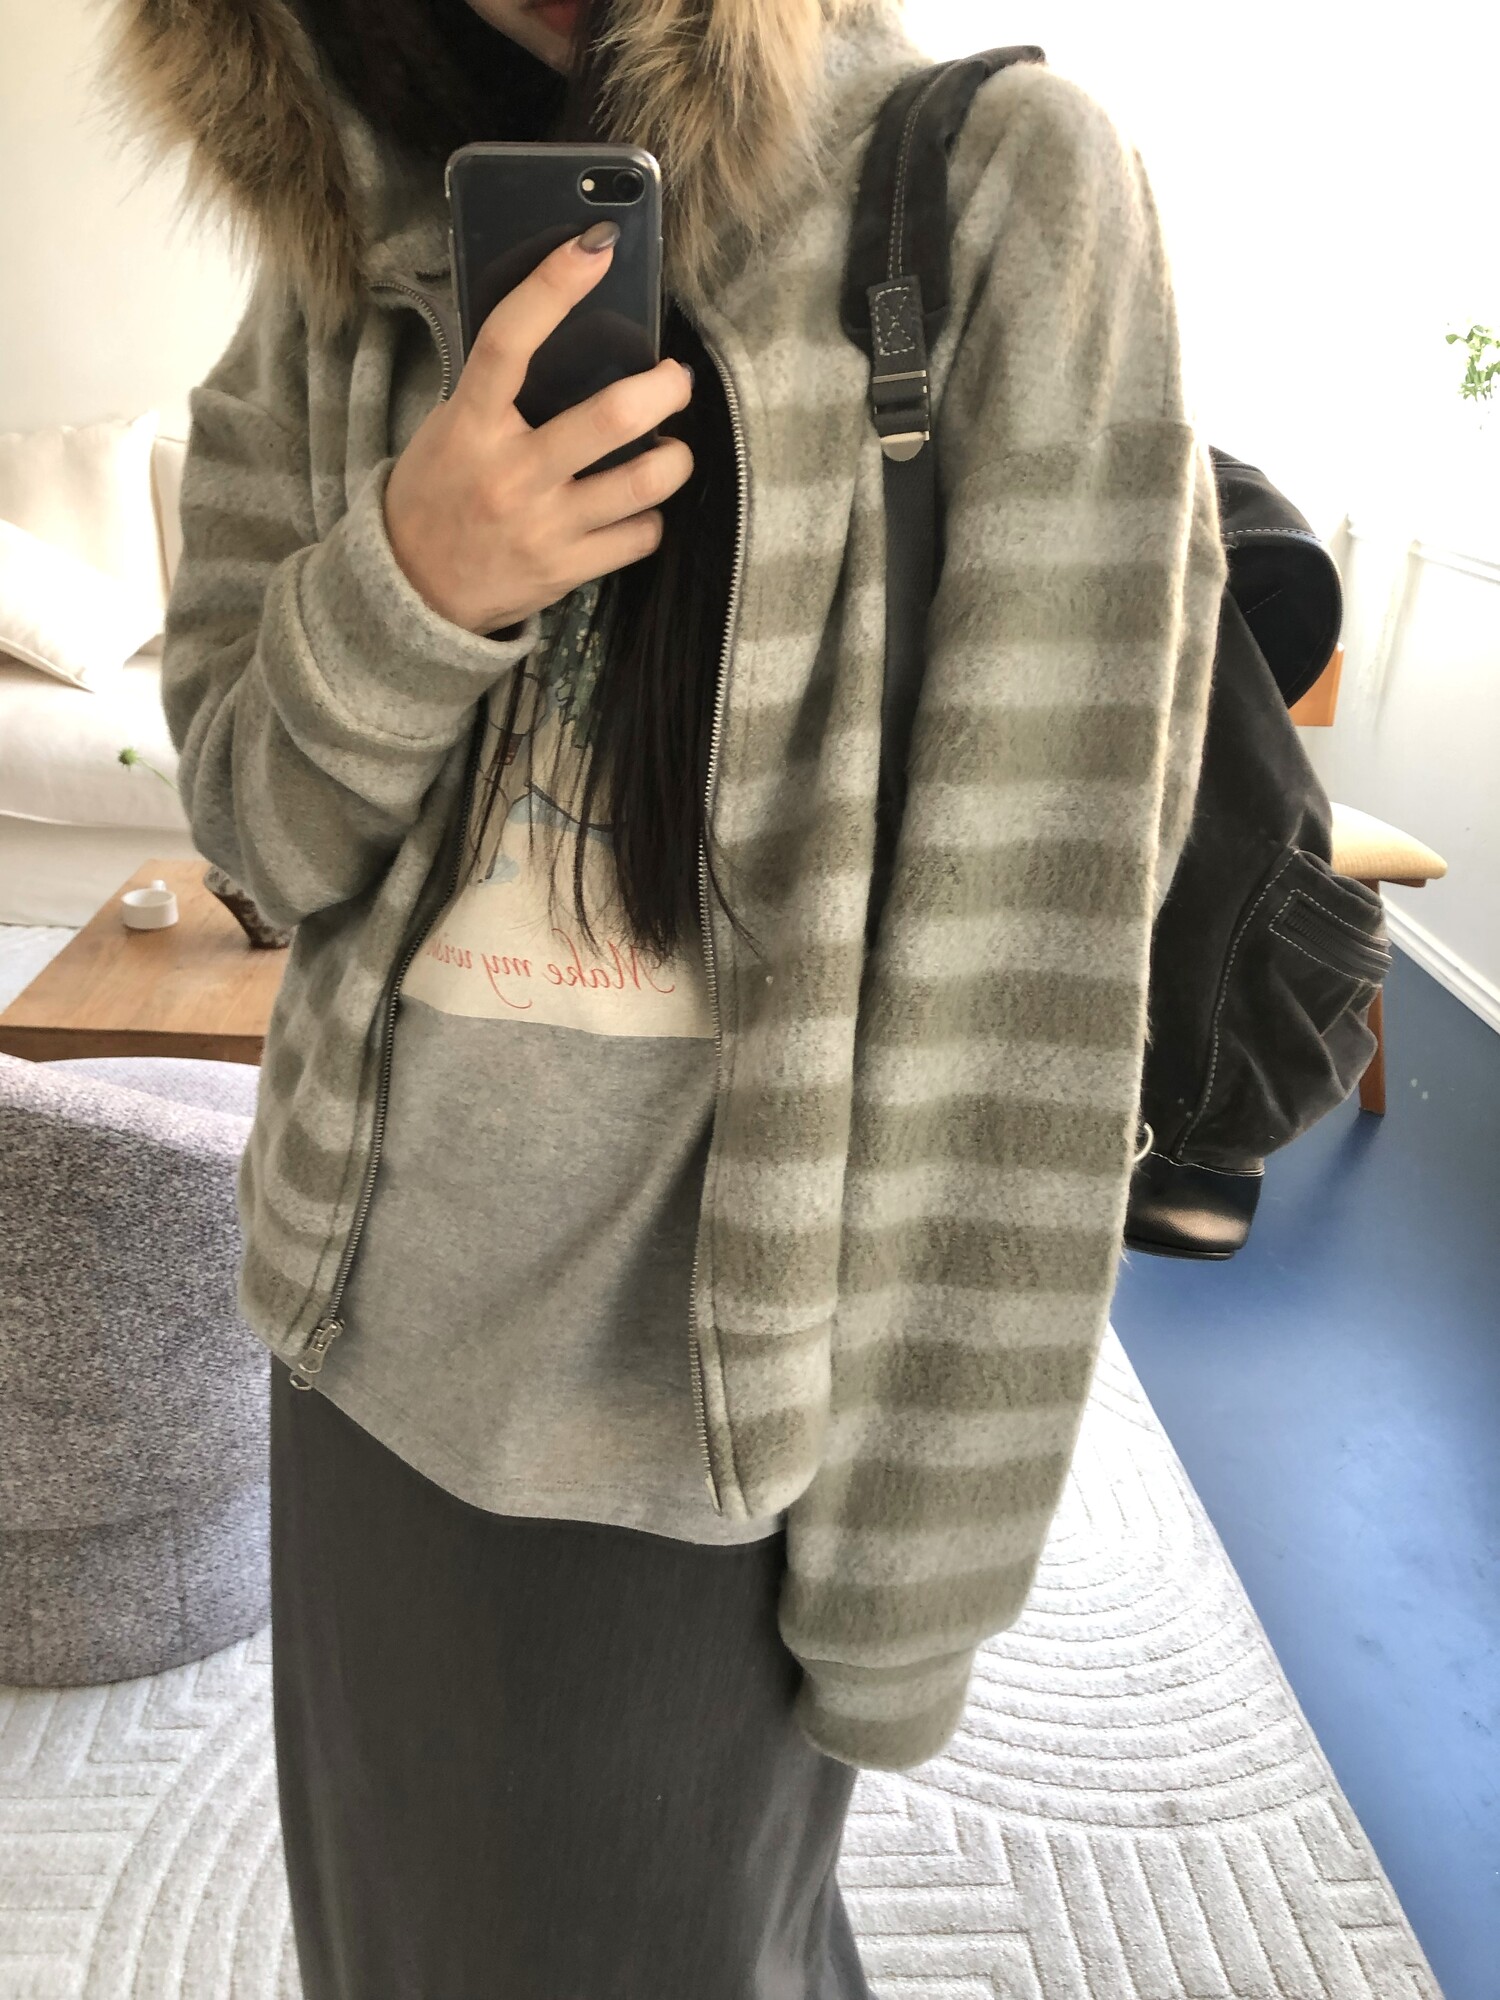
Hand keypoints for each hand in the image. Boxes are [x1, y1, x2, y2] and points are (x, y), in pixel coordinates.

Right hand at [384, 225, 694, 634]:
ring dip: (675, 458)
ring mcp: (542, 526)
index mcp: (470, 424)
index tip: (596, 246)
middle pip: (609, 417)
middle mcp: (510, 473)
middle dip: (663, 389)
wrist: (414, 590)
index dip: (554, 285)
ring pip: (643, 482)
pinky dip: (650, 516)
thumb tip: (570, 335)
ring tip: (673, 448)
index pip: (510, 340)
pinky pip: (640, 536)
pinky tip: (639, 507)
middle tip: (674, 379)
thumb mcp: (450, 429)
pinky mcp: (566, 571)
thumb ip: (499, 391)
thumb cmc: (439, 494)